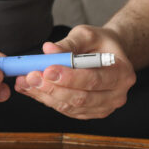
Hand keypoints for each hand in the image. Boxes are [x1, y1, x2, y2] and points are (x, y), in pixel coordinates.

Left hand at [14, 25, 135, 119]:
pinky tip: (30, 88)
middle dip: (53, 88)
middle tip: (31, 76)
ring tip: (25, 81)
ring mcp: (103, 107)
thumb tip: (48, 50)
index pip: (94, 79)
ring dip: (45, 95)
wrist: (107, 55)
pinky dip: (46, 99)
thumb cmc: (99, 43)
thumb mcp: (87, 35)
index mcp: (122, 73)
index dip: (70, 77)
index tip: (47, 69)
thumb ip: (68, 43)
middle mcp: (116, 95)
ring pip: (70, 107)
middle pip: (81, 97)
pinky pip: (65, 109)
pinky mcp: (88, 113)